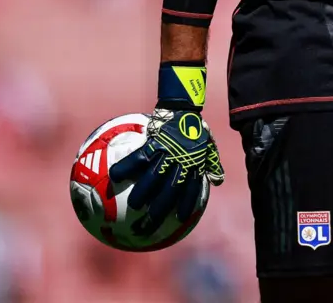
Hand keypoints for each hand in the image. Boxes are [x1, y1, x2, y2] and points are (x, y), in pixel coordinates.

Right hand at [108, 62, 223, 236]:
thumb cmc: (195, 126)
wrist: (185, 106)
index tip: (181, 220)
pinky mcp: (155, 143)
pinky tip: (114, 176)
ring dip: (144, 193)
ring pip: (155, 178)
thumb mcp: (208, 145)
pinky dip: (127, 167)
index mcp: (193, 165)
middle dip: (160, 210)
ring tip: (133, 206)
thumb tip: (218, 181)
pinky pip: (139, 159)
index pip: (191, 189)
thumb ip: (212, 163)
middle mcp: (181, 163)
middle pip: (171, 192)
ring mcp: (168, 153)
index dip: (187, 205)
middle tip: (149, 225)